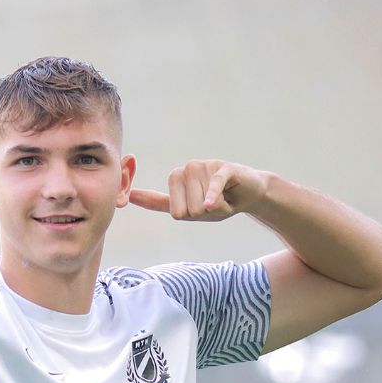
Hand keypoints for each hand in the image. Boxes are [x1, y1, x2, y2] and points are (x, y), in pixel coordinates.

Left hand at [128, 160, 269, 220]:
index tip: (198, 209)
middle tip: (214, 203)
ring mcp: (204, 167)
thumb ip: (161, 204)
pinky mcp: (223, 167)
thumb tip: (131, 196)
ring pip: (201, 201)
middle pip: (188, 209)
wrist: (250, 193)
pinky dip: (213, 195)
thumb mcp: (189, 207)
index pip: (174, 209)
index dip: (190, 216)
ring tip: (224, 197)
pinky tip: (212, 204)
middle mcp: (187, 170)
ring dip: (217, 207)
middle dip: (204, 213)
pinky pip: (214, 184)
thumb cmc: (219, 202)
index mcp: (176, 179)